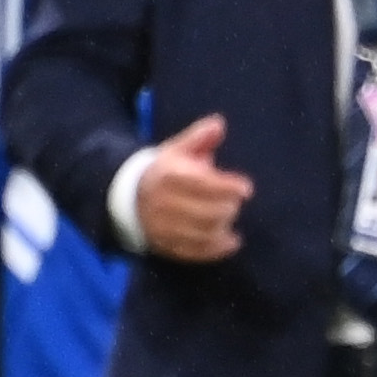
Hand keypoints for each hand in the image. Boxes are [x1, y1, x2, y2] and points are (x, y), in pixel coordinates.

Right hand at [129, 115, 248, 259]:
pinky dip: (216, 249)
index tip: (246, 188)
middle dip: (228, 207)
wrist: (129, 196)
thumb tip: (219, 124)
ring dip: (223, 226)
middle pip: (207, 212)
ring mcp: (163, 227)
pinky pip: (194, 252)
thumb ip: (199, 137)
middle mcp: (164, 203)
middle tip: (235, 202)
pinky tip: (231, 241)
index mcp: (168, 176)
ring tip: (230, 216)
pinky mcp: (165, 245)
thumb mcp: (177, 149)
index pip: (203, 184)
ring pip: (203, 233)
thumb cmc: (165, 171)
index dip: (228, 187)